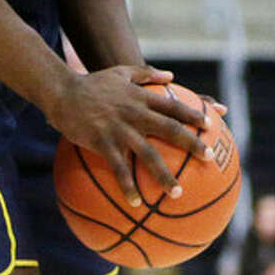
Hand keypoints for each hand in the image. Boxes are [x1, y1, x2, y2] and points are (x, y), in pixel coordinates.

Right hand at [46, 65, 206, 205]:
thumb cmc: (92, 83)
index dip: (193, 115)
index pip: (173, 106)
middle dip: (191, 144)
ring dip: (164, 175)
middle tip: (208, 158)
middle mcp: (135, 113)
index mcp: (141, 97)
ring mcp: (119, 128)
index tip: (211, 125)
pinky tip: (135, 202)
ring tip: (176, 193)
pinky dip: (128, 185)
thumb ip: (146, 73)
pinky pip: (119, 168)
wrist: (63, 91)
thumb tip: (171, 76)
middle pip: (169, 129)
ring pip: (147, 154)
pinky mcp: (102, 141)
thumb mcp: (121, 71)